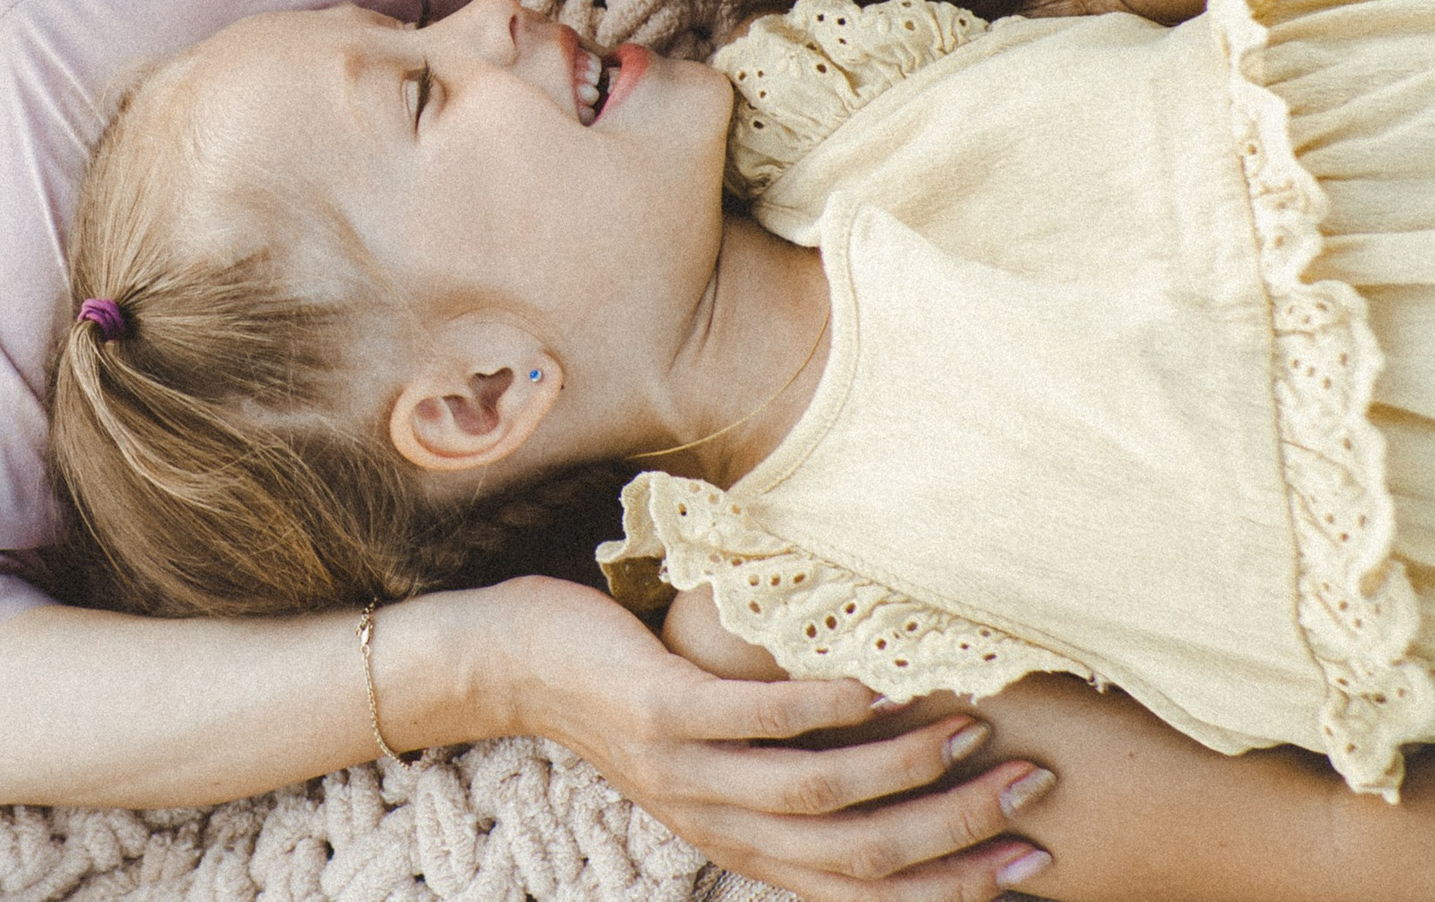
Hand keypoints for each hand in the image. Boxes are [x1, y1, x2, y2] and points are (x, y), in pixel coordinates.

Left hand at [480, 577, 1047, 901]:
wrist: (508, 663)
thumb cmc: (625, 697)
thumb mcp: (709, 760)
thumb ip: (781, 771)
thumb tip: (884, 763)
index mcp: (738, 843)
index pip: (861, 891)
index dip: (952, 885)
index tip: (1033, 859)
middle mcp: (716, 822)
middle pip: (855, 853)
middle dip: (952, 830)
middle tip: (1030, 791)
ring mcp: (686, 768)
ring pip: (814, 792)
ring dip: (901, 768)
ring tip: (969, 734)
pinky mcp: (661, 708)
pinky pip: (754, 717)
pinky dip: (823, 708)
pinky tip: (877, 686)